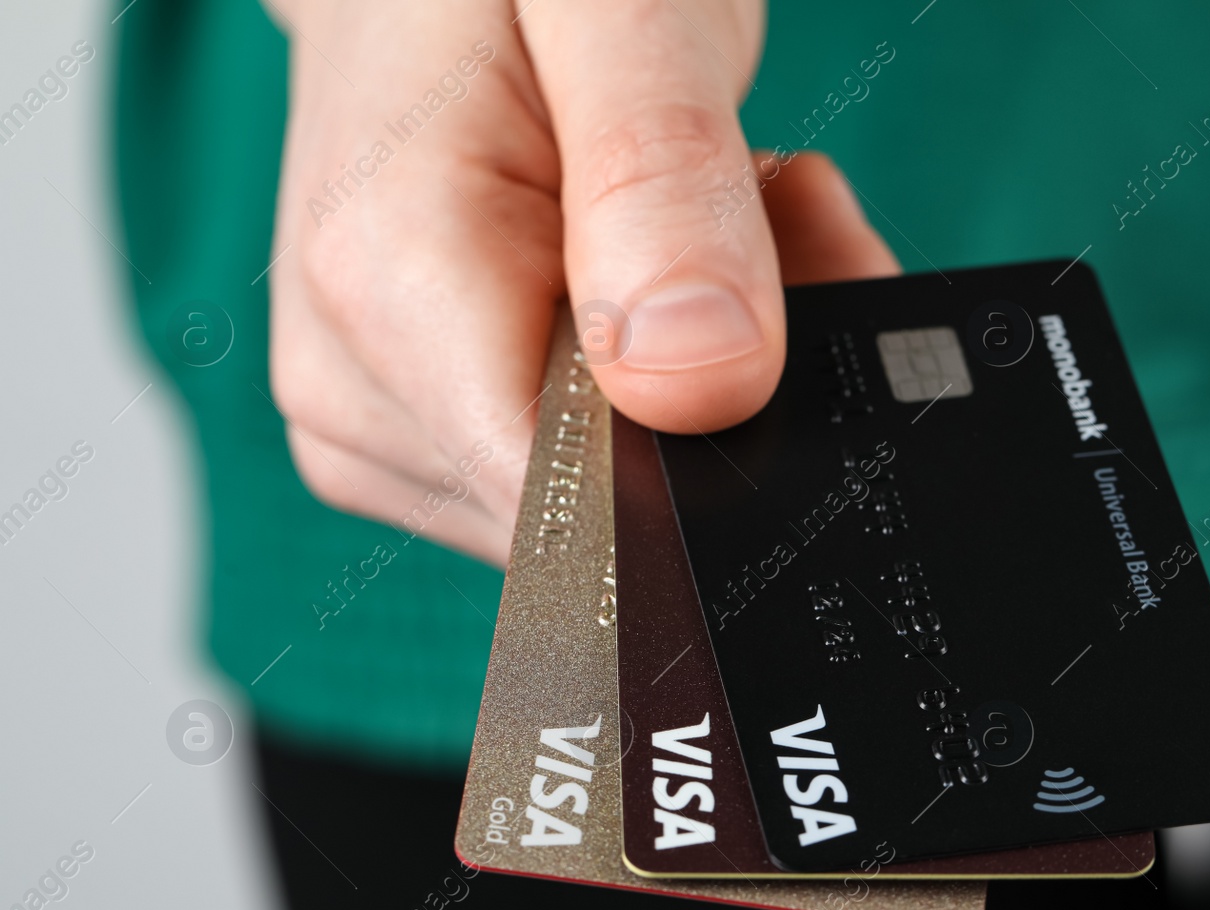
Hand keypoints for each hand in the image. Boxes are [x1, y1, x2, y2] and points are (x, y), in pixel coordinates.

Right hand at [265, 0, 896, 564]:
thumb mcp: (615, 7)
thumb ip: (658, 183)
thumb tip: (701, 384)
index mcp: (388, 281)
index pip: (582, 499)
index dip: (719, 434)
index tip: (790, 294)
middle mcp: (357, 381)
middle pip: (614, 498)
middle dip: (735, 386)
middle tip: (775, 217)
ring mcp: (381, 421)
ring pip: (615, 491)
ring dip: (711, 373)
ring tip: (720, 211)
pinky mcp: (423, 433)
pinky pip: (585, 468)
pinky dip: (670, 383)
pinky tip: (679, 263)